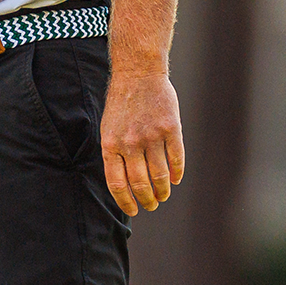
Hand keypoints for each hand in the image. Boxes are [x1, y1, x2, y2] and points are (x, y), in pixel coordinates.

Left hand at [100, 70, 184, 214]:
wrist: (138, 73)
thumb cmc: (121, 103)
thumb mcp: (108, 127)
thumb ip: (115, 153)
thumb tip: (123, 183)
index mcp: (110, 144)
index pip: (117, 184)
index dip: (126, 202)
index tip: (134, 211)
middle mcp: (130, 143)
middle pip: (140, 184)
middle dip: (147, 200)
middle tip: (151, 204)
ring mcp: (151, 136)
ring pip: (160, 176)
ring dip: (163, 190)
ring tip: (163, 194)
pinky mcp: (170, 129)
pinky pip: (176, 159)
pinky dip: (177, 173)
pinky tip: (175, 179)